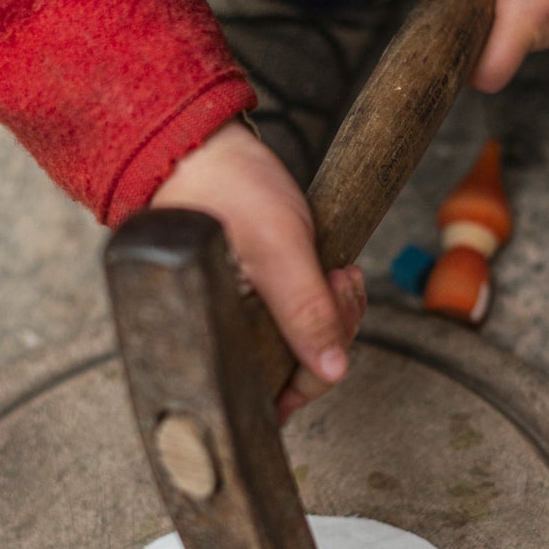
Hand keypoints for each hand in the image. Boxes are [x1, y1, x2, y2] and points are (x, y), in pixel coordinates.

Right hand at [149, 119, 365, 420]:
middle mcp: (225, 342)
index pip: (273, 398)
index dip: (313, 374)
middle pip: (297, 374)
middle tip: (338, 279)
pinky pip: (306, 324)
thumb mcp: (277, 249)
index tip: (332, 325)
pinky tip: (334, 272)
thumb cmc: (226, 193)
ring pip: (308, 349)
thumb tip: (331, 371)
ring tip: (336, 270)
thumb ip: (305, 311)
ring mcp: (245, 324)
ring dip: (337, 312)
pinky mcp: (262, 305)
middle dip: (333, 331)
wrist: (210, 150)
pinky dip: (331, 302)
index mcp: (213, 343)